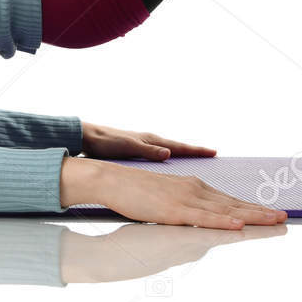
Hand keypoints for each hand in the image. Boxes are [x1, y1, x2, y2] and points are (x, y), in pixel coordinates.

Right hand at [60, 157, 284, 228]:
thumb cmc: (135, 191)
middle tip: (286, 218)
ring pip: (226, 211)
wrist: (113, 179)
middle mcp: (196, 190)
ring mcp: (186, 200)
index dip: (252, 209)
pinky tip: (240, 226)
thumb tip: (194, 219)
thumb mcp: (165, 200)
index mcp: (194, 188)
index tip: (272, 215)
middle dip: (261, 213)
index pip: (229, 201)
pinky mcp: (174, 210)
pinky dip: (224, 222)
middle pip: (234, 205)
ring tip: (275, 221)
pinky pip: (204, 218)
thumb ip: (183, 209)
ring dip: (253, 217)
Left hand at [79, 120, 216, 161]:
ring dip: (182, 154)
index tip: (214, 152)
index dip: (197, 151)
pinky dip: (169, 158)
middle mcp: (150, 141)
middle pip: (178, 148)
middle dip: (194, 152)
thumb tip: (169, 154)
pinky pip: (159, 155)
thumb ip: (148, 151)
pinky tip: (168, 164)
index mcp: (151, 141)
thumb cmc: (106, 143)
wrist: (88, 137)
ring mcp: (144, 145)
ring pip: (169, 151)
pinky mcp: (136, 151)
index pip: (180, 147)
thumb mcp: (128, 148)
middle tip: (211, 154)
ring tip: (195, 159)